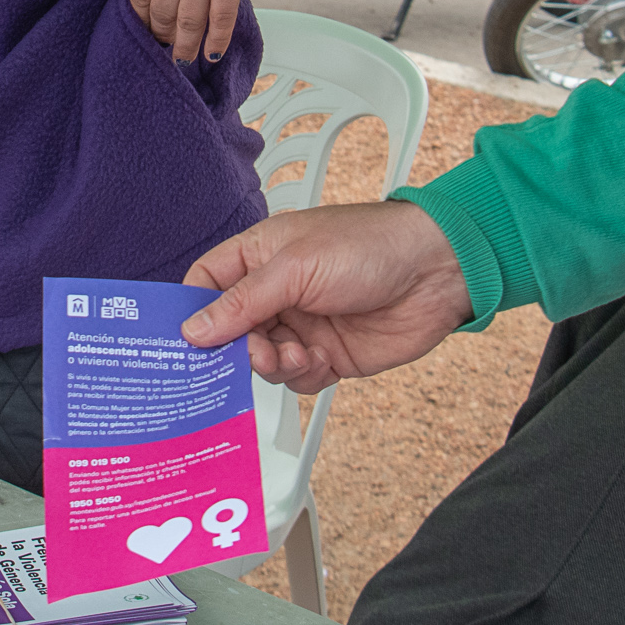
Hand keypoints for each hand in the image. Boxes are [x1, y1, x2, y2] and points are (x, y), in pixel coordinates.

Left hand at [128, 0, 264, 62]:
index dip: (140, 20)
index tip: (144, 30)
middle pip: (160, 15)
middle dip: (161, 36)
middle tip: (163, 48)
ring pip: (188, 23)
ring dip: (184, 47)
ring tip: (182, 60)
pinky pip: (221, 18)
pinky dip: (216, 40)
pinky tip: (211, 55)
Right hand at [183, 201, 472, 390]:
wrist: (438, 272)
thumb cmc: (371, 246)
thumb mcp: (295, 267)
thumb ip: (242, 301)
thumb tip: (194, 328)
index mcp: (259, 256)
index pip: (206, 285)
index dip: (192, 311)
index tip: (186, 339)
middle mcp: (276, 292)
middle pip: (229, 331)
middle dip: (235, 348)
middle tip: (250, 354)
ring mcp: (301, 325)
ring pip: (261, 360)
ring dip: (271, 364)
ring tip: (292, 355)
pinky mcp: (328, 354)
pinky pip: (296, 378)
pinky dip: (301, 376)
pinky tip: (318, 360)